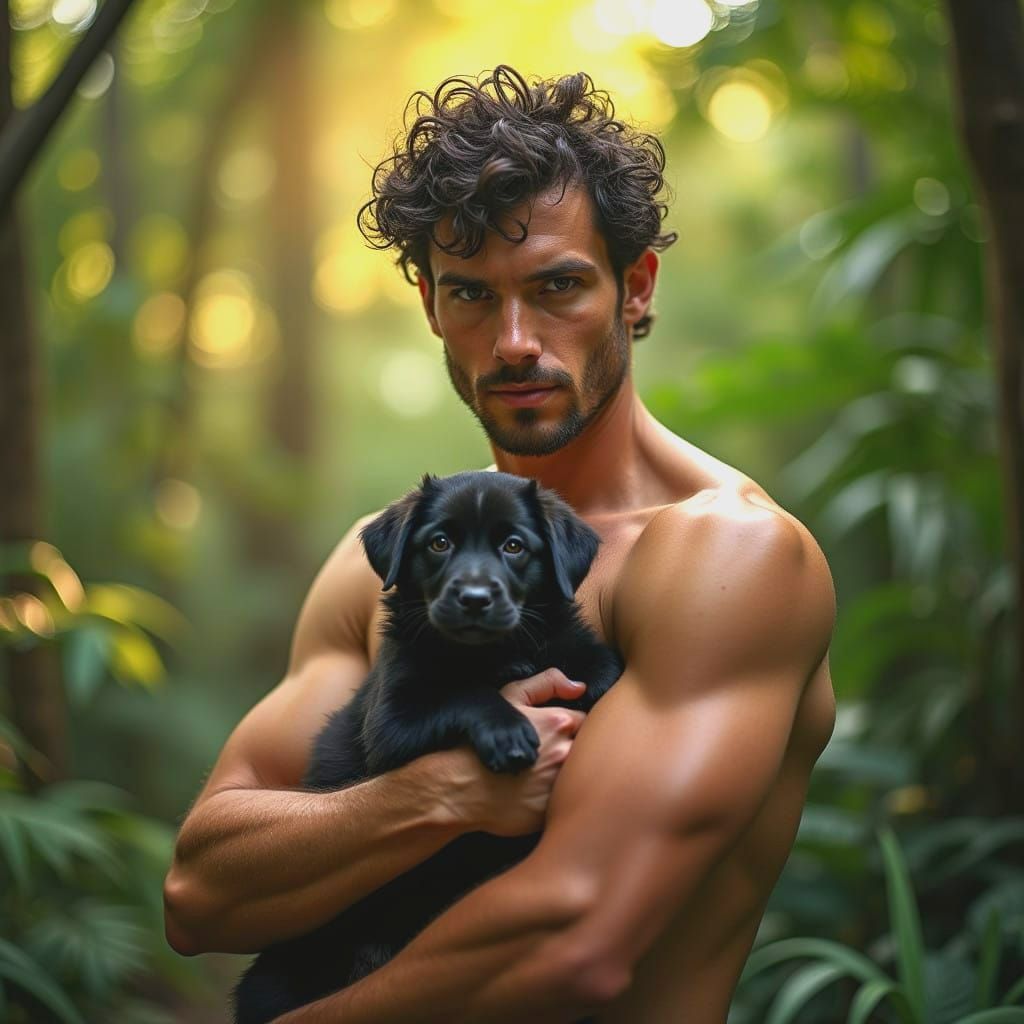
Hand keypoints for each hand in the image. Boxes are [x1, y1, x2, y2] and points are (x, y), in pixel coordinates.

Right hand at [436, 669, 586, 836]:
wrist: (460, 785)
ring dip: (573, 775)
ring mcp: (561, 783)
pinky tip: (541, 794)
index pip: (587, 722)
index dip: (574, 728)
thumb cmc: (485, 738)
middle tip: (552, 756)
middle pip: (588, 750)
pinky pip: (570, 803)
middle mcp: (566, 752)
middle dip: (577, 750)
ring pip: (582, 776)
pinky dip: (563, 799)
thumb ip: (548, 683)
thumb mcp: (511, 696)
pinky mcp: (554, 811)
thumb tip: (578, 687)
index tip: (560, 736)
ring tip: (546, 775)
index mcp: (560, 722)